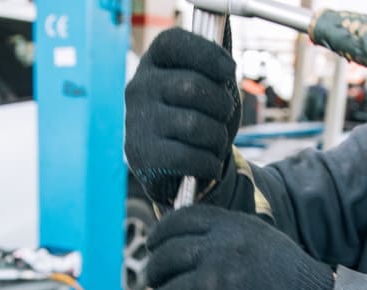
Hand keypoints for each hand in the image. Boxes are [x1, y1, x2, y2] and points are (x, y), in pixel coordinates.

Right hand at [124, 28, 240, 207]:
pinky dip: (210, 164)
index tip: (230, 71)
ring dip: (217, 138)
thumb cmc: (196, 119)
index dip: (207, 53)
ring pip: (194, 125)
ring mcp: (136, 122)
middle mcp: (138, 89)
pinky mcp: (141, 156)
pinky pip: (189, 157)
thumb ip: (214, 74)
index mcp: (153, 64)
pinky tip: (209, 165)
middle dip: (222, 106)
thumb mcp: (206, 89)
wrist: (175, 170)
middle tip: (223, 119)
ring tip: (215, 144)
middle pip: (192, 87)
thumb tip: (225, 70)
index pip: (173, 43)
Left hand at [146, 205, 334, 289]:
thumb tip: (183, 244)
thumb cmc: (291, 277)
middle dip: (154, 272)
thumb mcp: (259, 238)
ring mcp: (219, 280)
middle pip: (166, 256)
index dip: (159, 235)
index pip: (179, 221)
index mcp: (232, 226)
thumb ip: (224, 235)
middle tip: (154, 282)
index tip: (153, 246)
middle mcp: (222, 248)